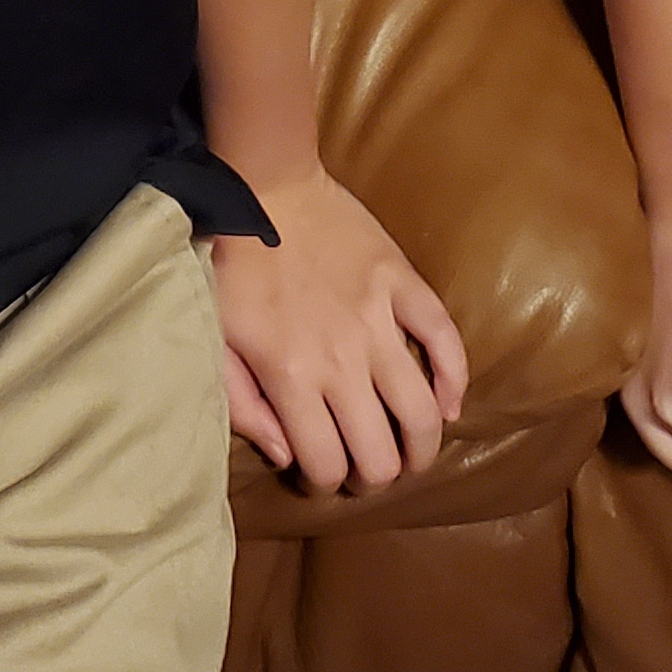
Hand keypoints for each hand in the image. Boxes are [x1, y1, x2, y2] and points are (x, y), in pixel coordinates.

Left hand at [210, 170, 470, 492]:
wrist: (262, 187)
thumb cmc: (229, 268)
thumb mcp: (216, 341)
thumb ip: (245, 407)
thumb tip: (288, 457)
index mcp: (291, 376)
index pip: (326, 464)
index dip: (327, 483)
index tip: (323, 476)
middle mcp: (342, 359)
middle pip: (379, 453)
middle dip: (374, 477)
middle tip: (367, 471)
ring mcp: (379, 321)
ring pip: (421, 411)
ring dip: (421, 447)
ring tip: (412, 455)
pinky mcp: (404, 284)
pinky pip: (444, 339)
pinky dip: (455, 379)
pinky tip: (450, 404)